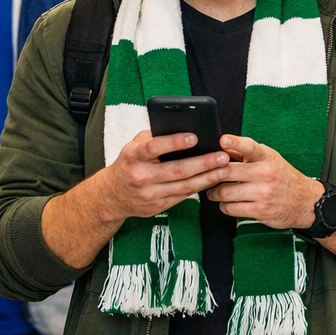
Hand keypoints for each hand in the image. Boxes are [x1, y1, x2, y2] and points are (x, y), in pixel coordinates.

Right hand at [94, 130, 233, 221]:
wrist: (111, 196)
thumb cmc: (128, 164)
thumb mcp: (134, 146)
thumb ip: (154, 137)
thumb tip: (182, 127)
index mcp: (134, 156)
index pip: (154, 147)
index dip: (174, 142)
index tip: (194, 137)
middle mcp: (141, 176)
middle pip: (176, 170)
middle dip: (202, 163)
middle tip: (221, 156)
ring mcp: (150, 194)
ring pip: (184, 187)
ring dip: (207, 178)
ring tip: (223, 169)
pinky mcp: (158, 207)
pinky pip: (183, 196)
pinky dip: (199, 188)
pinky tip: (212, 180)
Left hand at [206, 135, 321, 229]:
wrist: (305, 202)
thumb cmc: (282, 177)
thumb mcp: (269, 159)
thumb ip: (246, 154)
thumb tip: (222, 147)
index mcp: (267, 157)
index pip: (249, 147)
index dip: (235, 142)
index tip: (223, 140)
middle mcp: (265, 173)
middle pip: (228, 171)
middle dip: (213, 174)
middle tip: (207, 175)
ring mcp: (263, 193)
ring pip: (225, 192)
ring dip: (215, 193)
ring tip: (214, 192)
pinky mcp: (260, 210)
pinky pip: (231, 208)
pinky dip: (224, 206)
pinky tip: (227, 203)